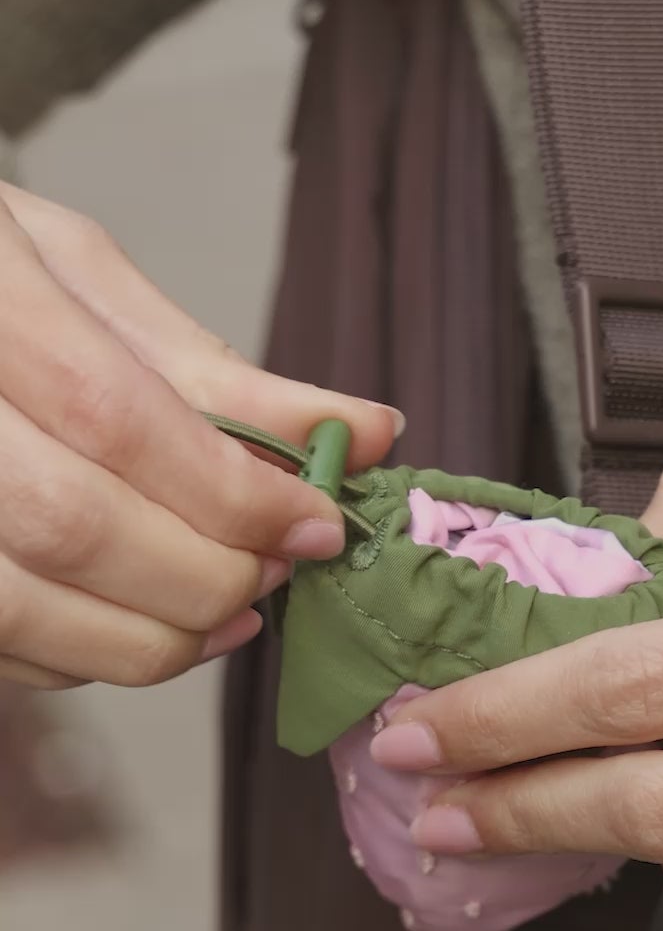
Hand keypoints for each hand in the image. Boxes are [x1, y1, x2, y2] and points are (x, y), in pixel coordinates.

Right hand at [0, 183, 399, 688]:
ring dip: (153, 636)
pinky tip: (144, 624)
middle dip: (203, 571)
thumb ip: (216, 367)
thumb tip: (361, 432)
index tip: (316, 522)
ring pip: (24, 608)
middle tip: (274, 570)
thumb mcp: (77, 275)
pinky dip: (85, 655)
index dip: (231, 490)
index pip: (113, 419)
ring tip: (229, 612)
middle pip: (71, 527)